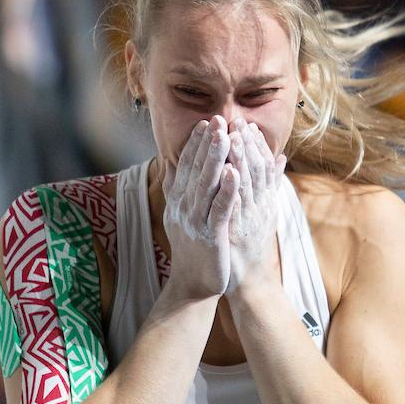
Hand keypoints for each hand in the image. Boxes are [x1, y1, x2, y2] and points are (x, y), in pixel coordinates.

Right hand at [161, 116, 239, 298]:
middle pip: (195, 169)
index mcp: (179, 200)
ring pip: (206, 184)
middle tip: (217, 119)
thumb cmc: (192, 247)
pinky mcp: (210, 235)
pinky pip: (218, 209)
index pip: (187, 165)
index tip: (207, 122)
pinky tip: (233, 173)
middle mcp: (183, 207)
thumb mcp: (180, 214)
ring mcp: (195, 221)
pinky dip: (225, 190)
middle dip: (207, 144)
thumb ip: (177, 188)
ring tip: (225, 136)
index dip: (196, 143)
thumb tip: (171, 161)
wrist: (194, 284)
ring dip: (216, 159)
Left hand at [224, 117, 286, 296]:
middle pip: (257, 170)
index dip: (255, 145)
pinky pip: (237, 207)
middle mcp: (261, 207)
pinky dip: (234, 189)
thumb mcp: (263, 212)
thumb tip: (280, 158)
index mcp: (264, 200)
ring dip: (242, 159)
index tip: (246, 124)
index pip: (261, 166)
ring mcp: (251, 220)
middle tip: (238, 121)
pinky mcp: (240, 233)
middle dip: (247, 144)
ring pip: (249, 185)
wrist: (250, 281)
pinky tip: (229, 172)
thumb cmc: (252, 246)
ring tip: (234, 137)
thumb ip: (269, 185)